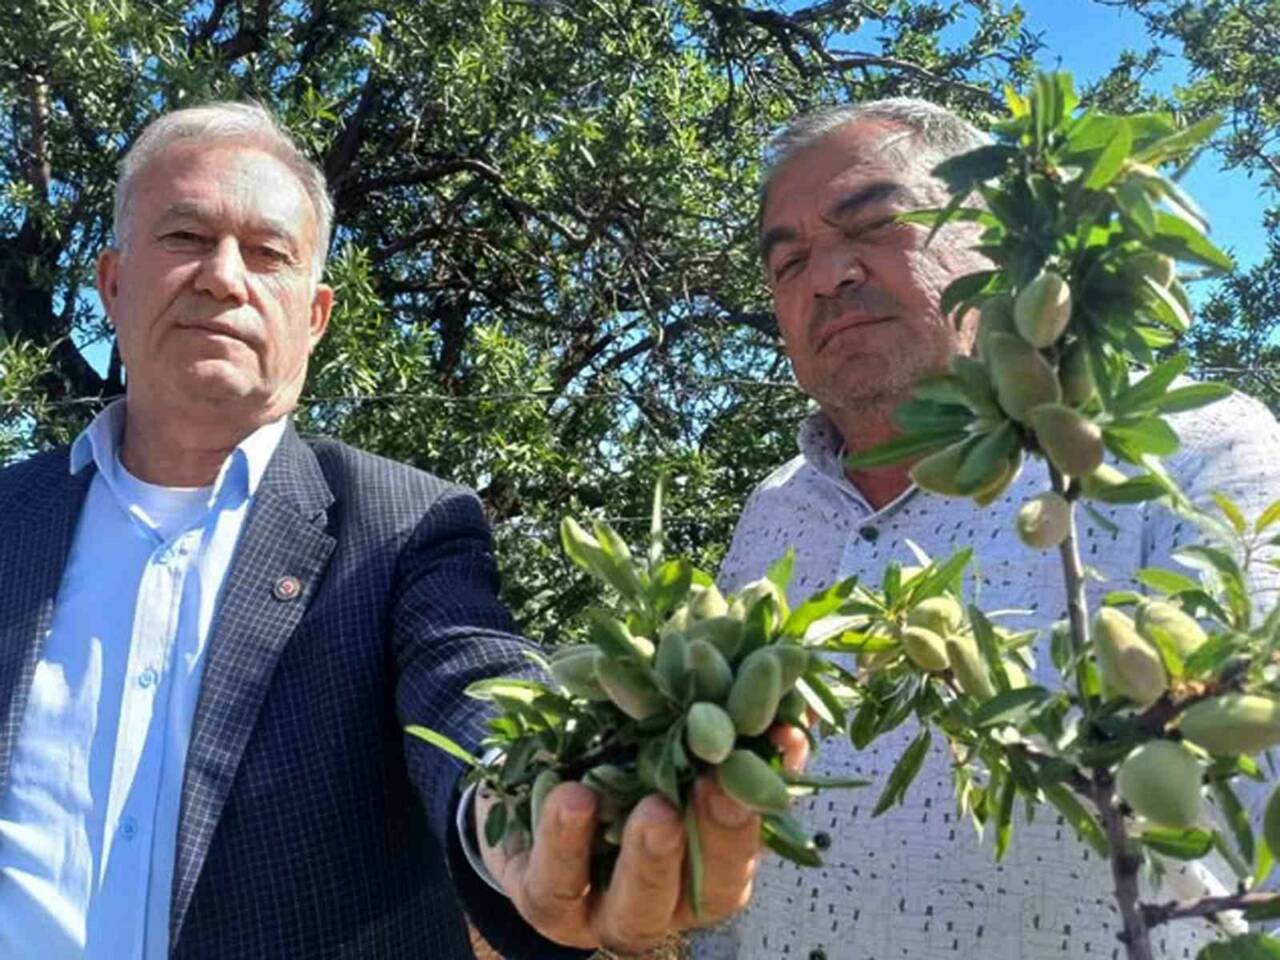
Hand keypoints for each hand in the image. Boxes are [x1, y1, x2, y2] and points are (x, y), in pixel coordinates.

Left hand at [476, 720, 808, 953]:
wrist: (527, 784)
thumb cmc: (616, 753)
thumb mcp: (667, 729)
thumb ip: (723, 716)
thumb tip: (795, 693)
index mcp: (716, 858)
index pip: (754, 837)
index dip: (765, 797)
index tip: (777, 743)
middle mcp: (674, 898)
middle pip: (712, 889)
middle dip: (718, 837)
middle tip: (715, 786)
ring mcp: (609, 910)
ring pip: (638, 905)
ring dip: (648, 857)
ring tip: (655, 807)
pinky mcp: (548, 904)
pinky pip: (557, 882)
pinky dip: (563, 837)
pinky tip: (570, 793)